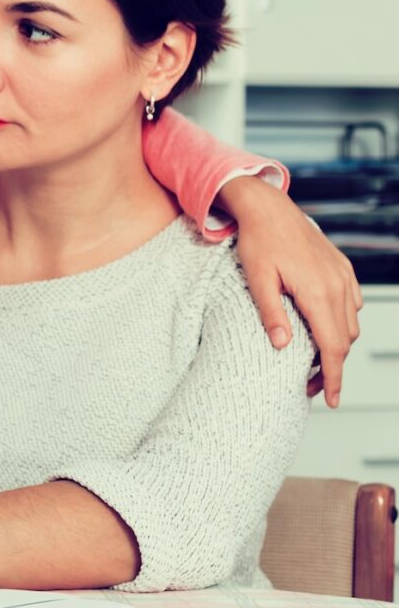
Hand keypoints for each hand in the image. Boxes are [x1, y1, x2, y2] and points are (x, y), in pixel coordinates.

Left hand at [219, 175, 361, 405]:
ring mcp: (343, 276)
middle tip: (308, 385)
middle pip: (344, 340)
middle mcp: (337, 286)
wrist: (269, 207)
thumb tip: (281, 346)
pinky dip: (341, 322)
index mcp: (317, 292)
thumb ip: (271, 313)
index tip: (330, 400)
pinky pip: (351, 304)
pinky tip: (321, 327)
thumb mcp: (257, 279)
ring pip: (350, 324)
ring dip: (336, 345)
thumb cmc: (258, 241)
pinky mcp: (342, 269)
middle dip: (331, 366)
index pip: (332, 347)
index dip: (333, 377)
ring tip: (312, 360)